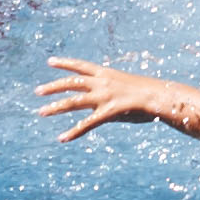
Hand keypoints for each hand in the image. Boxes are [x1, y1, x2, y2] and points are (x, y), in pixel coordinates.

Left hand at [39, 59, 175, 140]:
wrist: (161, 96)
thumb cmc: (148, 92)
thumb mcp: (127, 87)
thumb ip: (112, 92)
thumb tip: (105, 101)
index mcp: (107, 73)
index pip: (81, 66)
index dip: (65, 63)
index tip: (49, 62)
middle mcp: (102, 82)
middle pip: (72, 83)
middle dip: (53, 86)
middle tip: (37, 92)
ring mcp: (104, 97)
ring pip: (74, 101)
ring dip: (56, 107)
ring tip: (41, 112)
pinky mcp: (109, 112)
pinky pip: (87, 124)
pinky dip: (74, 132)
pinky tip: (62, 138)